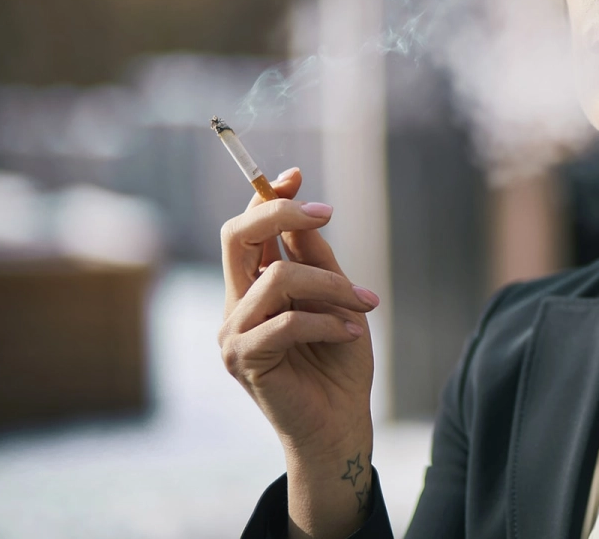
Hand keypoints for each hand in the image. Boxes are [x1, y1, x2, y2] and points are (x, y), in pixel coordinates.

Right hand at [217, 167, 376, 456]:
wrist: (340, 424)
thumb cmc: (339, 363)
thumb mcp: (337, 300)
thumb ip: (317, 261)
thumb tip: (305, 215)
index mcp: (253, 287)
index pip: (246, 230)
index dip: (268, 197)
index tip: (297, 175)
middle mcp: (235, 305)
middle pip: (237, 237)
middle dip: (281, 214)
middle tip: (327, 214)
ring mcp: (233, 333)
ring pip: (277, 277)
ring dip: (331, 285)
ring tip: (365, 304)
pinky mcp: (244, 360)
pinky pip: (286, 322)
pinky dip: (328, 322)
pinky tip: (352, 334)